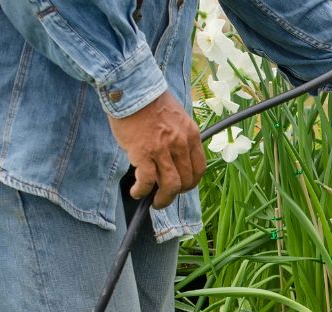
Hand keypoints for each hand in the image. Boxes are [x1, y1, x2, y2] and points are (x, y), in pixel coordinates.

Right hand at [108, 90, 205, 209]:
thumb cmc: (150, 101)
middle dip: (177, 193)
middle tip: (166, 197)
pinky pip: (147, 181)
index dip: (191, 182)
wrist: (132, 88)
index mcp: (191, 134)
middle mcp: (180, 143)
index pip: (199, 168)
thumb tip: (176, 158)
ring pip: (170, 185)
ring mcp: (162, 149)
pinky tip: (136, 192)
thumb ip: (180, 137)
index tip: (182, 186)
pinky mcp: (143, 153)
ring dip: (163, 199)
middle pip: (186, 180)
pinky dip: (142, 191)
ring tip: (155, 202)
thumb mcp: (177, 117)